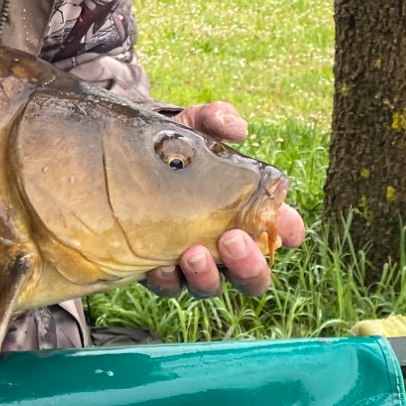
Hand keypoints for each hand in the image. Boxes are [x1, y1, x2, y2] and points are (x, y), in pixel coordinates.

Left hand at [144, 101, 306, 298]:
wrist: (117, 151)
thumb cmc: (169, 141)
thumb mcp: (191, 124)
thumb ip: (215, 118)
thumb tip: (237, 128)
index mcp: (245, 211)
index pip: (283, 232)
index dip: (289, 232)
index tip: (282, 226)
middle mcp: (223, 243)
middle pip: (253, 275)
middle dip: (249, 265)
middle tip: (232, 240)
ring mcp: (191, 260)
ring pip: (212, 286)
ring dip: (208, 276)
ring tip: (192, 253)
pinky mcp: (158, 269)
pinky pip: (168, 287)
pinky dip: (167, 280)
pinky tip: (158, 265)